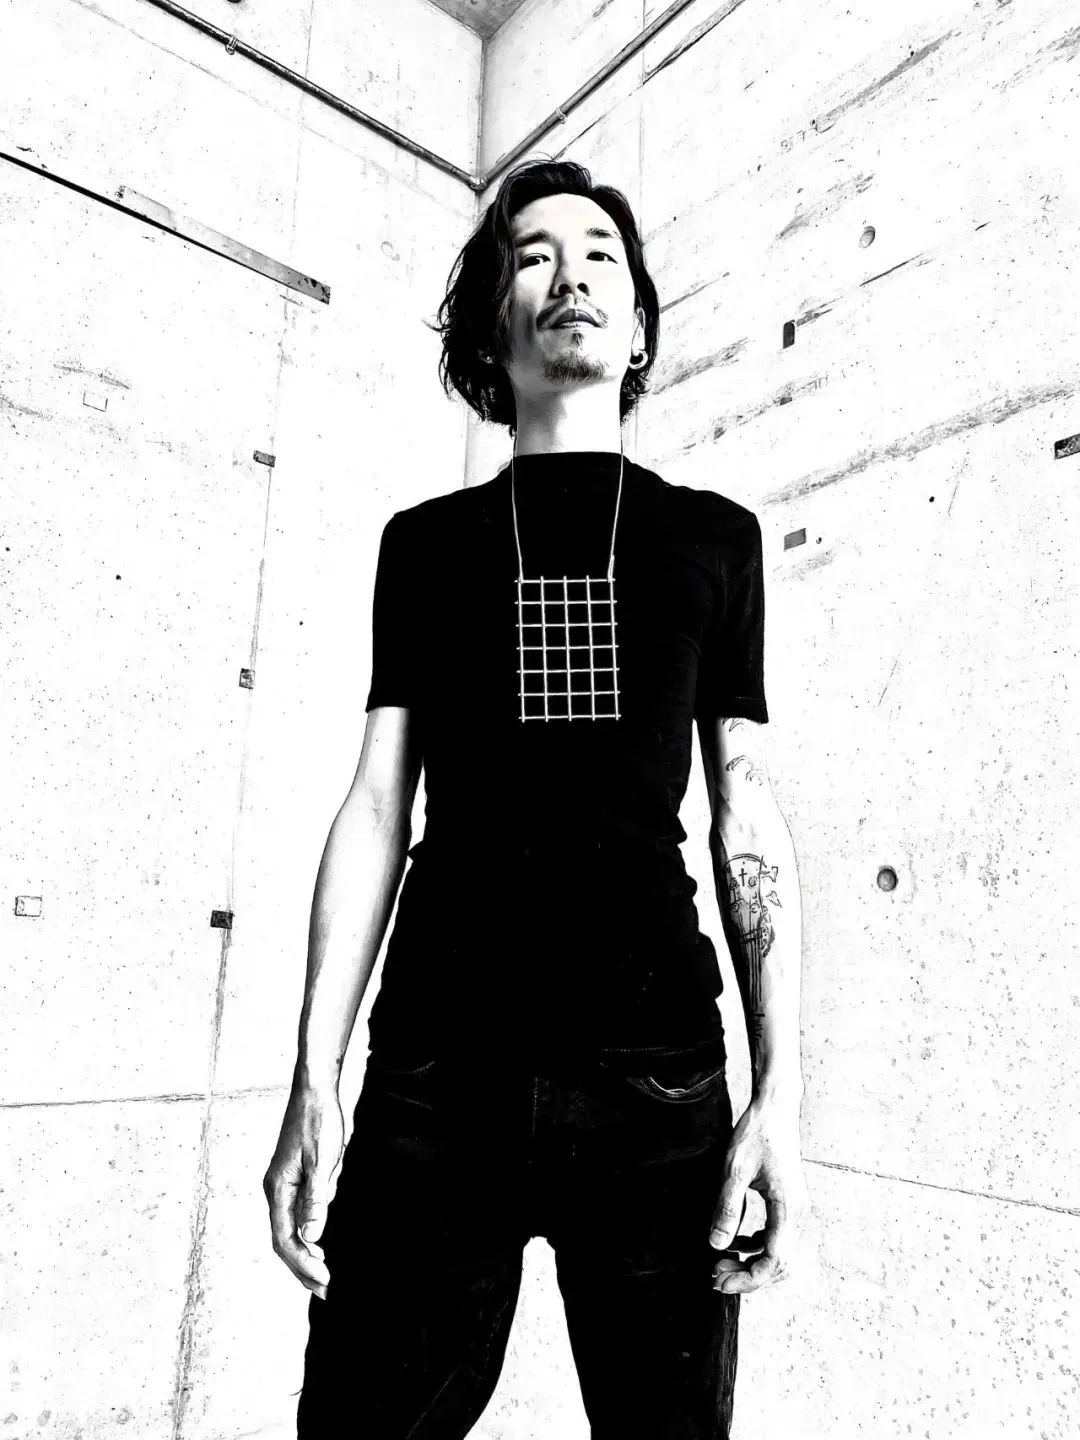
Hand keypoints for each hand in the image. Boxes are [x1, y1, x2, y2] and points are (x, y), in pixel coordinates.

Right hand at [262, 1084, 343, 1301]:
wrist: (315, 1090)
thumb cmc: (319, 1121)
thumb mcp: (324, 1160)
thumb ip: (317, 1198)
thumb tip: (311, 1237)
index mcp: (278, 1188)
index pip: (285, 1239)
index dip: (303, 1263)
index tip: (325, 1280)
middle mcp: (276, 1190)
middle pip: (284, 1240)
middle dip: (302, 1267)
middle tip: (325, 1290)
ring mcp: (283, 1184)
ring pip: (289, 1230)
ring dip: (304, 1255)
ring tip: (322, 1278)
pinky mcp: (294, 1178)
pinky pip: (296, 1216)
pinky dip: (306, 1235)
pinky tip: (319, 1244)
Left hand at [708, 1094, 808, 1294]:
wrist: (776, 1109)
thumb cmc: (757, 1134)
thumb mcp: (735, 1169)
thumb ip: (727, 1207)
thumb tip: (716, 1245)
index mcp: (788, 1208)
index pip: (775, 1261)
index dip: (749, 1280)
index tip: (723, 1283)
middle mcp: (798, 1214)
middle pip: (780, 1265)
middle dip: (748, 1277)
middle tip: (717, 1277)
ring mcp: (796, 1210)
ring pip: (779, 1254)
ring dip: (752, 1264)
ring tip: (722, 1263)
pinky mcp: (789, 1205)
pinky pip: (777, 1238)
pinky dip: (756, 1247)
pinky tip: (736, 1243)